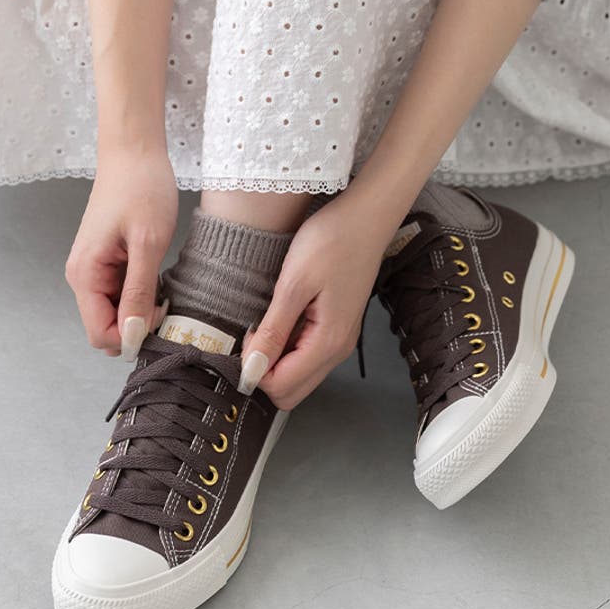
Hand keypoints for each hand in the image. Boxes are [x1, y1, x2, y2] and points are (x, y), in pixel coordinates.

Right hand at [65, 146, 177, 357]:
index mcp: (85, 275)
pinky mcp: (108, 265)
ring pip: (117, 314)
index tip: (159, 316)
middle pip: (107, 328)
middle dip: (137, 327)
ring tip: (164, 287)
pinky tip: (158, 280)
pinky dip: (142, 297)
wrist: (135, 152)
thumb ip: (138, 293)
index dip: (131, 337)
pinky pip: (123, 297)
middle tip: (165, 303)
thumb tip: (132, 335)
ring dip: (142, 311)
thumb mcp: (147, 244)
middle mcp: (83, 278)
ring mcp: (95, 272)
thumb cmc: (142, 188)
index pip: (100, 335)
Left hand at [239, 194, 396, 409]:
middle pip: (291, 392)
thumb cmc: (333, 241)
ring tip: (264, 324)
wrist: (365, 217)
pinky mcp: (336, 330)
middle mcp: (337, 350)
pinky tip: (279, 319)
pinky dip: (286, 349)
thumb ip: (273, 331)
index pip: (282, 387)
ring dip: (274, 361)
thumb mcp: (293, 284)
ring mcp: (339, 342)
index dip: (254, 372)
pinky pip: (306, 357)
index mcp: (328, 342)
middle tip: (251, 337)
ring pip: (298, 377)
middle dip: (264, 374)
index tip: (244, 341)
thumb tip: (252, 368)